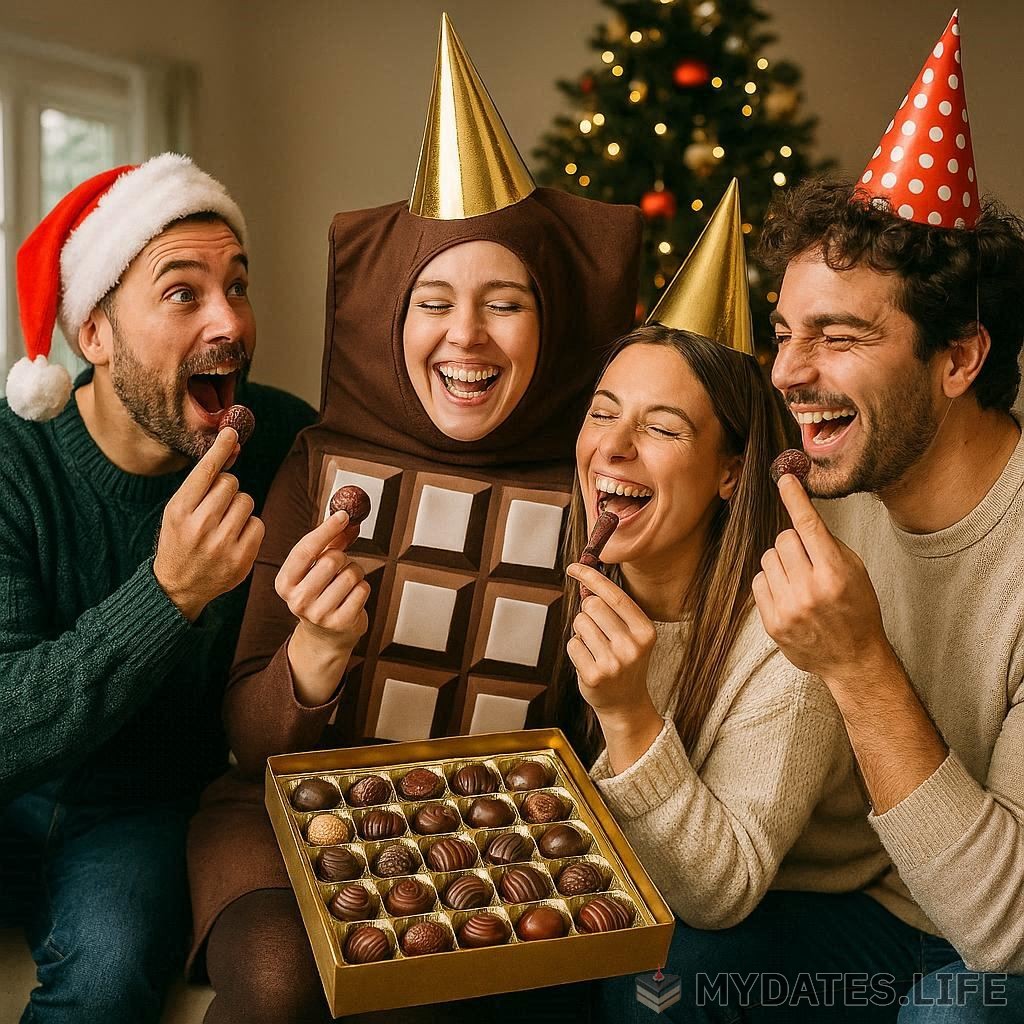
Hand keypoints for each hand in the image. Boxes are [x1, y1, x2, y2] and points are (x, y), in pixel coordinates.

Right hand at [154, 427, 263, 620]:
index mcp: (179, 511)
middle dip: (227, 490)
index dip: (220, 449)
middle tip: (216, 506)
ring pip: (246, 501)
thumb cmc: (180, 541)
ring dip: (239, 508)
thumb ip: (201, 484)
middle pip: (231, 483)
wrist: (178, 587)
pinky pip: (258, 524)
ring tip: (224, 524)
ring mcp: (221, 544)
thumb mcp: (177, 512)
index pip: (205, 471)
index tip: (231, 432)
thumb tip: (230, 447)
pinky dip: (250, 527)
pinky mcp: (241, 559)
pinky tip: (235, 538)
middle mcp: (199, 526)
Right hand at [276, 510, 367, 672]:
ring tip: (347, 583)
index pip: (305, 549)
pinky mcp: (341, 622)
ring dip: (355, 573)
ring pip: (350, 574)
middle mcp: (298, 600)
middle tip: (341, 565)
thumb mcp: (316, 569)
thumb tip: (347, 520)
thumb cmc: (321, 595)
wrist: (325, 637)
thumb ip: (331, 543)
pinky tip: (353, 596)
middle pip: (332, 560)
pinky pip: (362, 590)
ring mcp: (319, 614)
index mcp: (285, 582)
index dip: (326, 529)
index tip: (343, 515)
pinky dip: (363, 588)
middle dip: (343, 557)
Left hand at [564, 562, 658, 726]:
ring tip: (595, 647)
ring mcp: (613, 663)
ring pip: (580, 623)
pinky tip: (589, 661)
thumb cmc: (625, 661)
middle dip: (588, 611)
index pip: (614, 595)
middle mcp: (632, 646)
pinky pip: (572, 644)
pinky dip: (576, 649)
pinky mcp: (594, 675)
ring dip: (581, 632)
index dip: (591, 576)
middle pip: (593, 605)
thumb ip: (613, 608)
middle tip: (596, 628)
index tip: (574, 566)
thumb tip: (586, 578)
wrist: (625, 703)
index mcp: (645, 631)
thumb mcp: (631, 634)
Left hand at [753, 473, 895, 688]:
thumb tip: (800, 514)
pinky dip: (771, 581)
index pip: (809, 526)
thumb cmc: (857, 610)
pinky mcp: (772, 622)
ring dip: (781, 562)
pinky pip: (759, 581)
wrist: (853, 659)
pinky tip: (788, 594)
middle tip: (808, 561)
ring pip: (768, 558)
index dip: (795, 499)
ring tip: (799, 580)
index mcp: (835, 573)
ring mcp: (788, 608)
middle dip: (794, 544)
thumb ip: (828, 545)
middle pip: (783, 539)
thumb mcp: (855, 572)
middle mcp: (810, 590)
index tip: (784, 480)